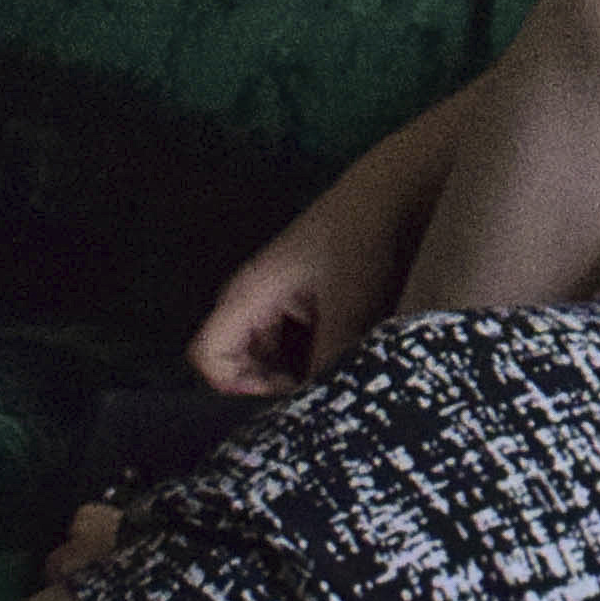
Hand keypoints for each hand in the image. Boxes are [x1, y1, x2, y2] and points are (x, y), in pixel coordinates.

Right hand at [187, 195, 395, 393]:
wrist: (392, 194)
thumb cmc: (363, 239)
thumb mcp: (350, 304)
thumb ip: (330, 357)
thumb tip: (325, 406)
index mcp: (249, 294)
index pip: (207, 356)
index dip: (236, 387)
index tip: (284, 395)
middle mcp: (252, 300)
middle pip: (234, 363)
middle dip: (267, 388)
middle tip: (314, 397)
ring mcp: (275, 302)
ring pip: (264, 358)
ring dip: (292, 376)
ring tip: (334, 380)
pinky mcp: (298, 304)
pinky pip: (288, 346)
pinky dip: (308, 360)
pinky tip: (343, 361)